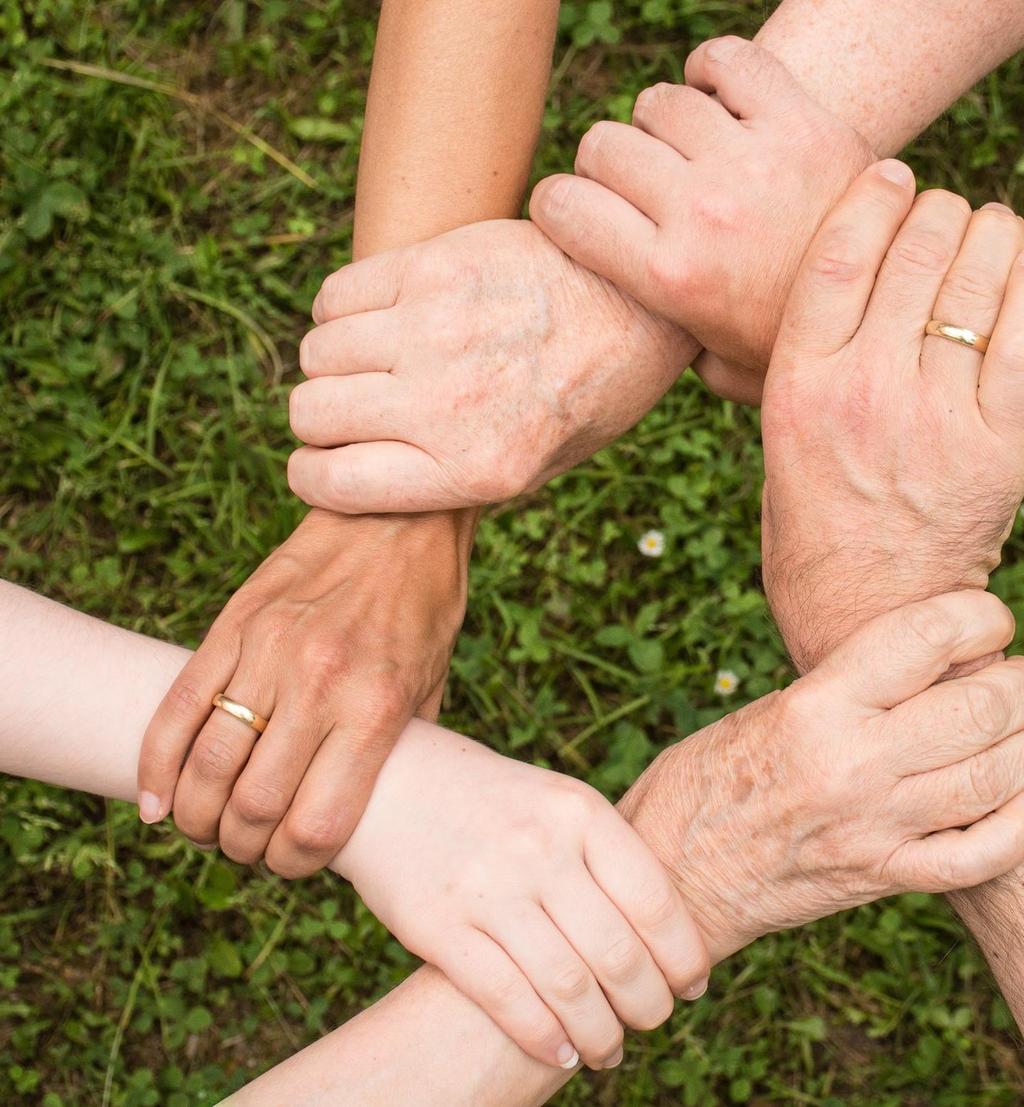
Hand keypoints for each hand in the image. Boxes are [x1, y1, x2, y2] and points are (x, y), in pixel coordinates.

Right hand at [137, 508, 471, 875]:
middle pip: (252, 806)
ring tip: (205, 826)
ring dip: (196, 815)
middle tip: (246, 848)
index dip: (295, 865)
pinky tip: (156, 800)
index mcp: (375, 709)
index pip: (316, 825)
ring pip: (206, 764)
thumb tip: (372, 811)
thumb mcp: (433, 684)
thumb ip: (399, 750)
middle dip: (242, 847)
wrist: (398, 516)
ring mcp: (268, 652)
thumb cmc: (424, 607)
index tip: (292, 863)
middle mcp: (318, 684)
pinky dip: (156, 764)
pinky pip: (178, 707)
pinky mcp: (233, 625)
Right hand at [286, 218, 698, 512]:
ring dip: (331, 363)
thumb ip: (449, 479)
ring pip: (317, 353)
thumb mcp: (536, 469)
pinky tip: (378, 316)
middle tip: (352, 409)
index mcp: (475, 470)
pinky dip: (339, 311)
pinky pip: (336, 295)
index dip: (312, 476)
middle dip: (319, 419)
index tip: (320, 463)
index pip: (333, 482)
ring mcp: (436, 330)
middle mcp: (447, 404)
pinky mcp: (435, 267)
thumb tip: (362, 474)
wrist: (641, 304)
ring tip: (371, 360)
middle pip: (311, 413)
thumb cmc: (588, 395)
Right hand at [337, 721, 708, 1071]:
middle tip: (651, 1021)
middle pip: (618, 955)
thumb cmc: (488, 798)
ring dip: (601, 1035)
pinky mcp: (438, 926)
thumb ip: (604, 855)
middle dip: (648, 1005)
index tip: (692, 985)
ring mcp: (487, 888)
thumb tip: (666, 934)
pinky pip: (506, 999)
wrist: (388, 779)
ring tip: (609, 1049)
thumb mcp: (554, 800)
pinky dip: (544, 1039)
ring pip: (568, 988)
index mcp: (578, 811)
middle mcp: (538, 847)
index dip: (683, 957)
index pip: (655, 902)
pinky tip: (561, 1052)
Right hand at [529, 36, 873, 403]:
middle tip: (633, 187)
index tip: (571, 212)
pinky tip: (716, 100)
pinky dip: (711, 71)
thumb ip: (662, 347)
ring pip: (658, 102)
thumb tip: (624, 333)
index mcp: (669, 278)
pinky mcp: (800, 120)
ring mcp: (751, 161)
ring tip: (683, 151)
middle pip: (603, 145)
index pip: (563, 207)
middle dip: (604, 165)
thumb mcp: (716, 367)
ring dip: (659, 124)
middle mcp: (701, 212)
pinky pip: (727, 60)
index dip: (555, 205)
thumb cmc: (791, 342)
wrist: (892, 306)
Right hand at [619, 591, 1023, 957]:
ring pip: (995, 777)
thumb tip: (925, 666)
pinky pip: (978, 854)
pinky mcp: (882, 877)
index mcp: (813, 707)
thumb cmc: (705, 780)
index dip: (977, 617)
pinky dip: (1018, 823)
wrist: (672, 874)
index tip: (985, 621)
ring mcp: (874, 827)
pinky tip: (1022, 795)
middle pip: (980, 708)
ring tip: (1022, 725)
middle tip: (1016, 674)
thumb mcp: (766, 712)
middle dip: (1019, 683)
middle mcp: (851, 764)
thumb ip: (844, 691)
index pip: (924, 638)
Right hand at [759, 161, 1023, 670]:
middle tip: (940, 218)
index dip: (872, 196)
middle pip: (917, 248)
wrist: (870, 610)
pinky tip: (1015, 274)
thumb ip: (794, 364)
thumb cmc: (812, 524)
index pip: (838, 254)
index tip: (890, 175)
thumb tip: (814, 287)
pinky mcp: (1001, 442)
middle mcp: (865, 392)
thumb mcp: (776, 441)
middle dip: (937, 211)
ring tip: (984, 240)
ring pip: (980, 273)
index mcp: (798, 388)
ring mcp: (938, 416)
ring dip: (990, 236)